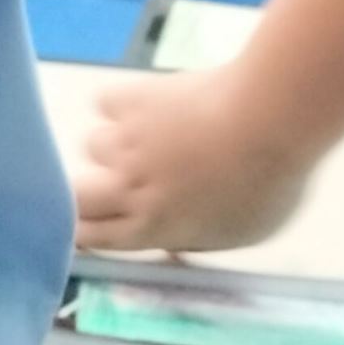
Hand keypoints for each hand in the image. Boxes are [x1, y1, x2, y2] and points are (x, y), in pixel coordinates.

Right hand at [75, 67, 310, 253]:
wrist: (266, 120)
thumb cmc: (268, 184)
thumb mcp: (242, 233)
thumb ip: (199, 239)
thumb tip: (174, 244)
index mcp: (153, 225)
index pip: (91, 236)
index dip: (84, 232)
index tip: (88, 226)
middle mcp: (127, 186)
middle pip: (74, 195)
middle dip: (86, 193)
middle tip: (113, 185)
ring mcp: (125, 141)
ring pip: (94, 145)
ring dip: (116, 146)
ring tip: (153, 140)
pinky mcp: (130, 100)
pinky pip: (109, 105)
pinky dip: (124, 107)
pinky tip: (153, 107)